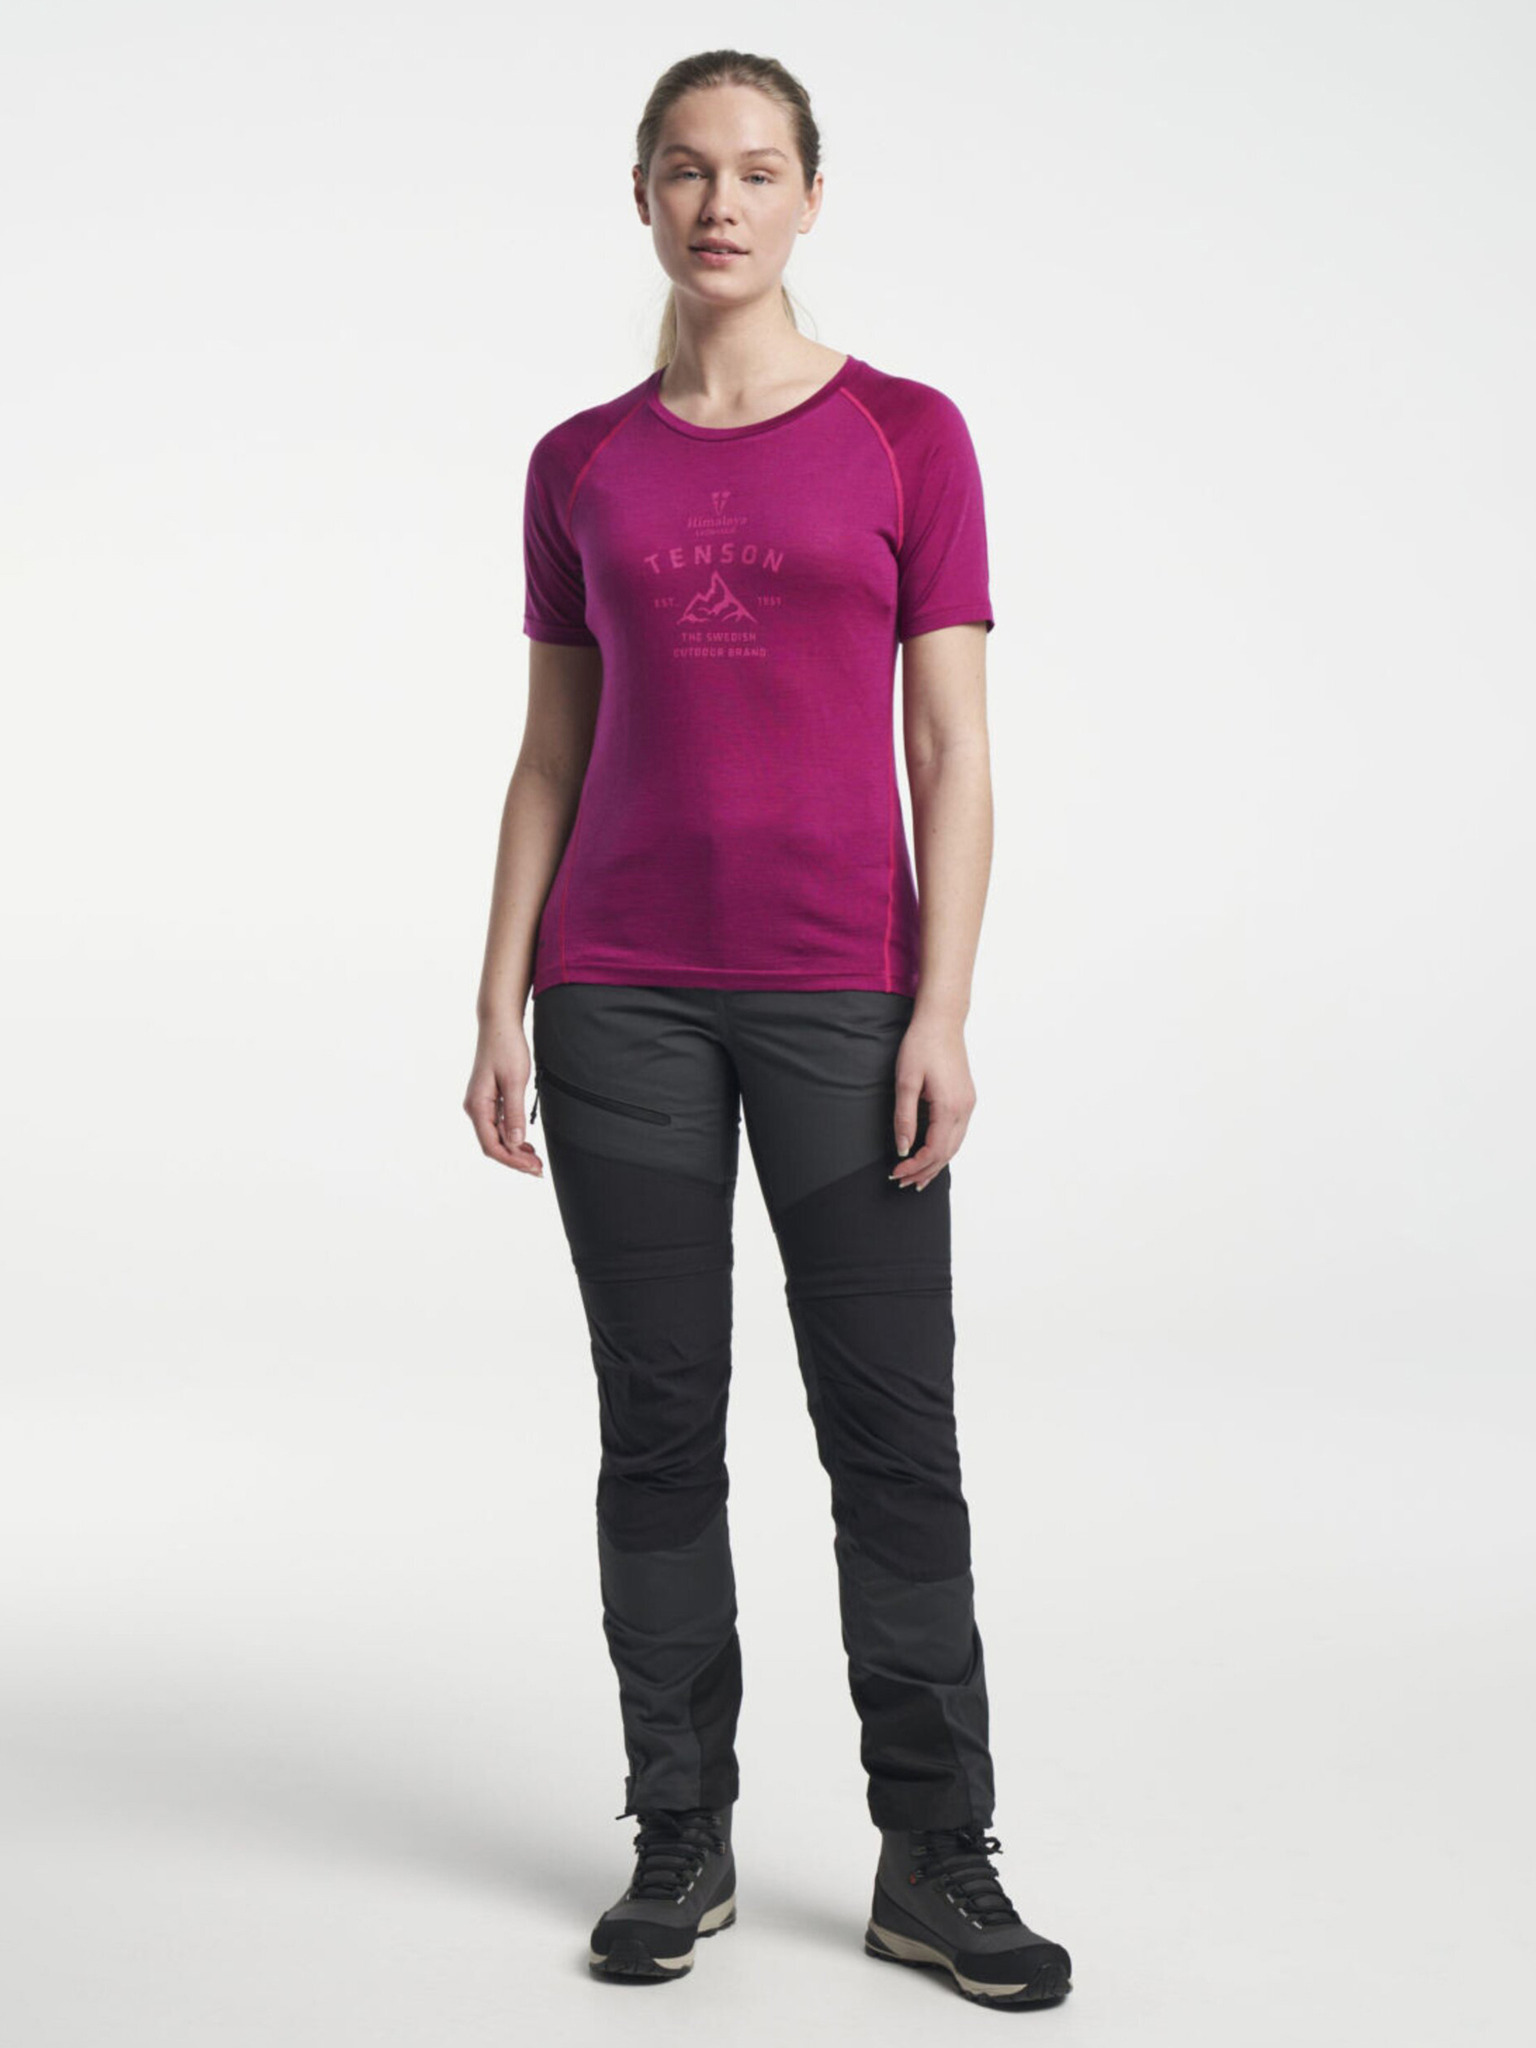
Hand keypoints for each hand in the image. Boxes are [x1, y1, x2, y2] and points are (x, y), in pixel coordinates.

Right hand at [463, 1015, 544, 1176]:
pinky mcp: (488, 1099)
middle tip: (539, 1169)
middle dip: (515, 1159)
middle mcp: (475, 1108)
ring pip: (496, 1137)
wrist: (499, 1024)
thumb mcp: (514, 1081)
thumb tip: (516, 1143)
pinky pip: (498, 1125)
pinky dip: (512, 1137)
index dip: (512, 1160)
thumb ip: (514, 1114)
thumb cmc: (506, 1048)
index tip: (533, 1167)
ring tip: (536, 1160)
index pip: (492, 1145)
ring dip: (515, 1150)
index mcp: (478, 1106)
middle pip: (493, 1145)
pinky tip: (526, 1144)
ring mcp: (480, 1104)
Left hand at [889, 1009, 974, 1190]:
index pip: (934, 1150)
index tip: (895, 1173)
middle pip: (947, 1153)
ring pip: (955, 1145)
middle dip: (925, 1171)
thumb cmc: (921, 1045)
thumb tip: (903, 1149)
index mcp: (950, 1107)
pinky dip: (944, 1148)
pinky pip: (957, 1133)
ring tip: (917, 1178)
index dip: (915, 1167)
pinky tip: (932, 1154)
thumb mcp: (905, 1081)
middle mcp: (964, 1109)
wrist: (941, 1020)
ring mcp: (968, 1104)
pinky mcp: (966, 1098)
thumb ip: (904, 1118)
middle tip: (902, 1183)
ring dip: (936, 1163)